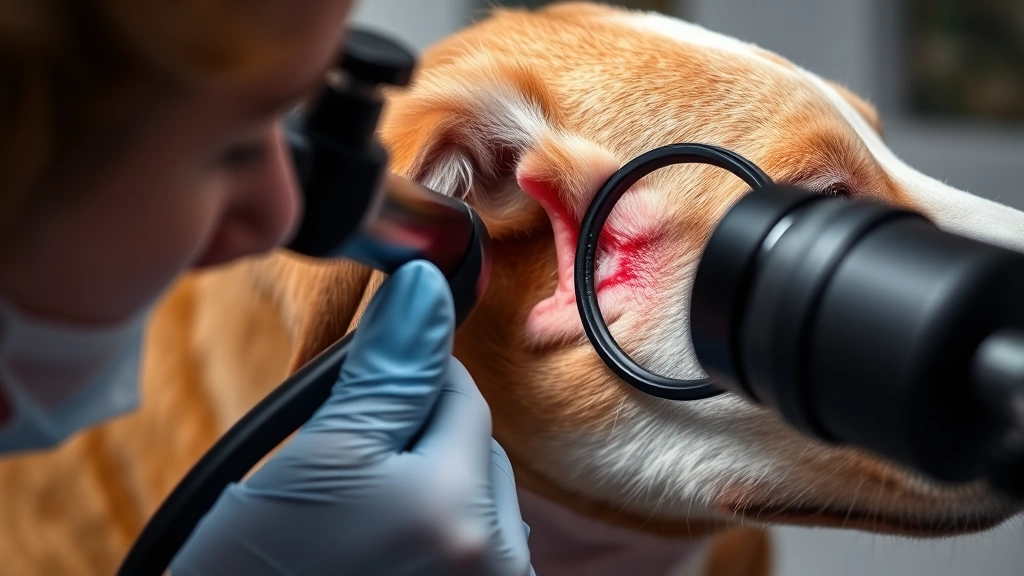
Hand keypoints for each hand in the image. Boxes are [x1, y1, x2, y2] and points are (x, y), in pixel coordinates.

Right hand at [170, 260, 533, 574]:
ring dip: (428, 489)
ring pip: (473, 497)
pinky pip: (473, 546)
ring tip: (354, 526)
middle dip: (418, 441)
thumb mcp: (316, 460)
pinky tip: (379, 554)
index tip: (360, 398)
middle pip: (473, 448)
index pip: (460, 395)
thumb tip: (425, 288)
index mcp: (460, 512)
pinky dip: (436, 533)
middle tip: (342, 478)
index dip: (405, 383)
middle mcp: (498, 562)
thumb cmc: (258, 574)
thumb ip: (386, 374)